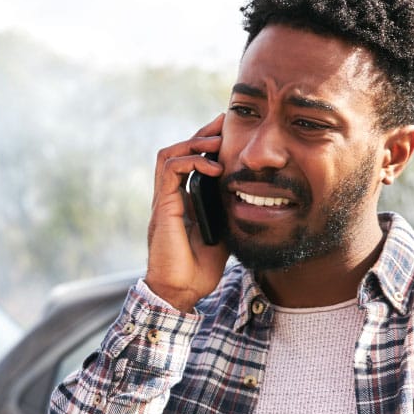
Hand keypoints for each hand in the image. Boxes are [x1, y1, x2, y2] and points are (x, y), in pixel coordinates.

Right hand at [145, 114, 228, 312]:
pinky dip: (191, 161)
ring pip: (170, 154)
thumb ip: (228, 215)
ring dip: (194, 142)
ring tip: (217, 141)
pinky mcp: (163, 206)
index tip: (230, 132)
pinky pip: (169, 170)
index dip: (208, 145)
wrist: (180, 291)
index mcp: (184, 202)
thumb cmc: (198, 270)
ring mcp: (165, 201)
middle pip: (180, 152)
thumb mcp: (223, 235)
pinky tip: (213, 166)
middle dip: (203, 133)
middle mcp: (171, 197)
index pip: (192, 162)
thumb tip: (249, 200)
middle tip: (225, 122)